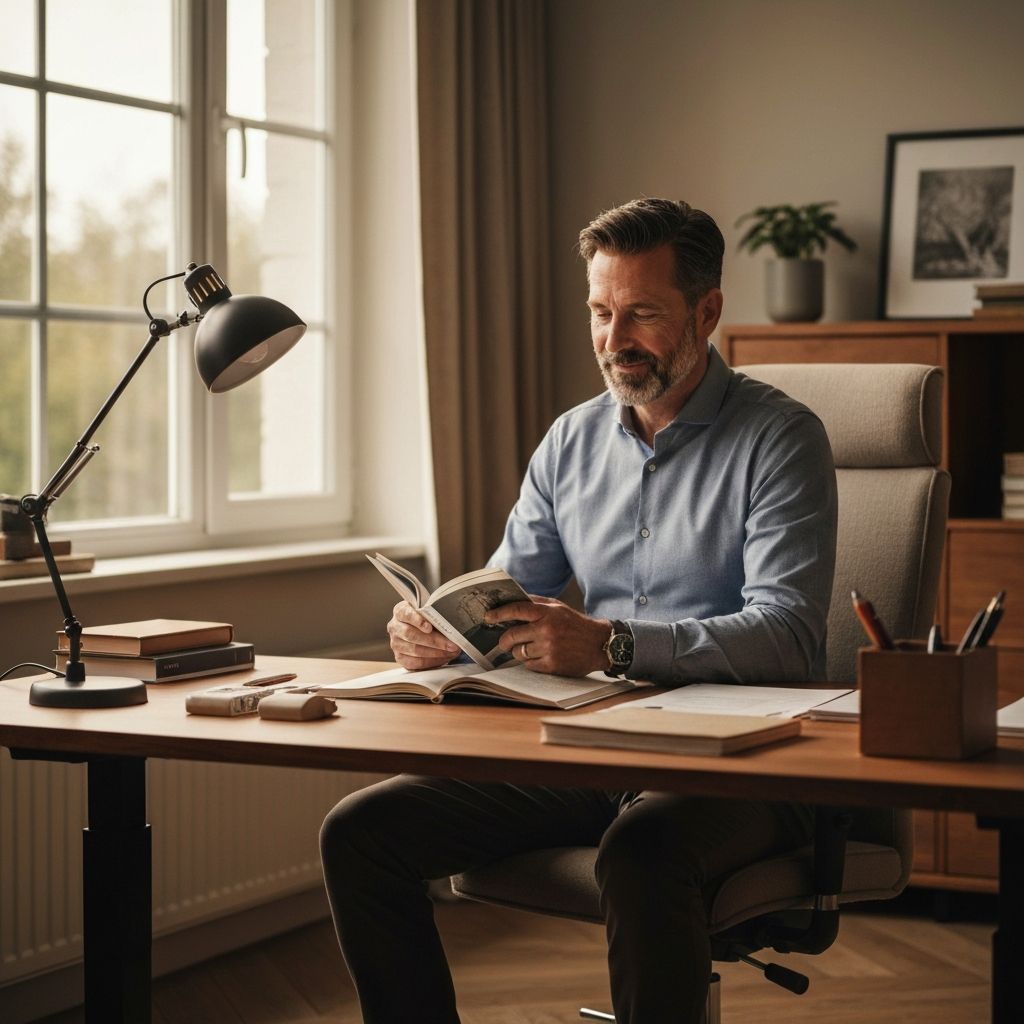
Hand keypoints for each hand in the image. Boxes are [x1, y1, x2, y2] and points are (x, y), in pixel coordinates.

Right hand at [387, 601, 460, 670]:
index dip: (417, 620)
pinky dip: (432, 661)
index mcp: (400, 611)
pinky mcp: (400, 657)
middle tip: (451, 644)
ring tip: (451, 651)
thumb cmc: (428, 617)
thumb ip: (436, 614)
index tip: (429, 627)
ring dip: (436, 653)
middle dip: (434, 641)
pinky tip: (443, 658)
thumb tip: (450, 625)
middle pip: (411, 634)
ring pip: (414, 650)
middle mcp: (395, 627)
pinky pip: (415, 663)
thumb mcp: (431, 609)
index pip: (406, 614)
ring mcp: (395, 643)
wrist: (422, 627)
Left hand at [486, 596, 610, 676]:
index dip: (498, 614)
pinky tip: (540, 656)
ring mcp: (549, 649)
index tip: (488, 617)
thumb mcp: (558, 607)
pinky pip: (529, 665)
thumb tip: (513, 599)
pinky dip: (530, 661)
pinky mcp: (552, 665)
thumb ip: (536, 603)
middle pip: (512, 635)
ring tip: (528, 648)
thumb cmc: (575, 624)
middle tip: (503, 642)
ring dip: (519, 651)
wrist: (599, 644)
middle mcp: (546, 630)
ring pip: (519, 652)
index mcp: (547, 613)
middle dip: (504, 640)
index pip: (516, 610)